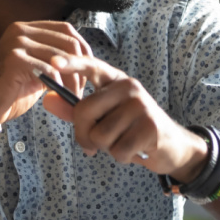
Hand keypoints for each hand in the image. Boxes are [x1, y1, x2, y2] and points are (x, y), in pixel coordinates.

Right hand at [0, 21, 92, 127]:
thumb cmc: (7, 93)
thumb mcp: (35, 71)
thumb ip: (53, 61)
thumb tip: (82, 62)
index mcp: (26, 29)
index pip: (66, 30)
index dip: (83, 50)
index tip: (88, 72)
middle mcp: (21, 30)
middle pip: (68, 41)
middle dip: (81, 67)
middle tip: (80, 90)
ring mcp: (16, 42)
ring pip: (61, 57)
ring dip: (72, 80)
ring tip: (70, 97)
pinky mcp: (14, 59)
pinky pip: (48, 69)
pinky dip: (58, 84)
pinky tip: (56, 96)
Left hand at [43, 54, 208, 181]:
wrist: (172, 146)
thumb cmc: (132, 130)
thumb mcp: (104, 118)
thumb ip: (75, 110)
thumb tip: (47, 100)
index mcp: (116, 81)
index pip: (91, 66)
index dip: (72, 64)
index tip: (53, 62)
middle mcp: (129, 87)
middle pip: (84, 112)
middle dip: (84, 135)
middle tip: (96, 144)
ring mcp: (141, 105)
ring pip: (100, 135)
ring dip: (107, 148)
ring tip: (123, 142)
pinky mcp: (150, 126)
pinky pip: (118, 149)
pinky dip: (122, 157)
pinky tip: (135, 150)